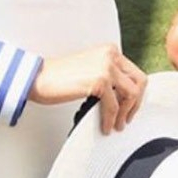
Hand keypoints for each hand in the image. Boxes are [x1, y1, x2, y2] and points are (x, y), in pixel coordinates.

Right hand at [28, 44, 146, 134]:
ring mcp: (106, 66)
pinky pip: (114, 106)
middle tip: (126, 118)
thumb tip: (123, 95)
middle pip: (139, 81)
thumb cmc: (60, 77)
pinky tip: (105, 126)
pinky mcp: (99, 80)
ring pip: (132, 94)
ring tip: (116, 125)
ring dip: (126, 113)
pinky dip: (111, 119)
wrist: (38, 78)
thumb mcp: (90, 69)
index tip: (129, 108)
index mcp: (109, 51)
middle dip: (136, 103)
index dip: (136, 94)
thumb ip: (108, 75)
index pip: (135, 73)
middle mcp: (110, 55)